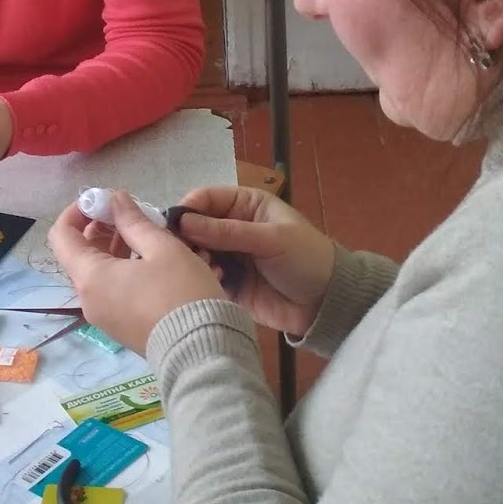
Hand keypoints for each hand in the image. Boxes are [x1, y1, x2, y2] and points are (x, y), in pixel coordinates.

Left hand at [48, 191, 225, 351]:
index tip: (101, 200)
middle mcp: (88, 299)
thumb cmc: (182, 294)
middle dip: (100, 228)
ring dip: (116, 248)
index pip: (62, 235)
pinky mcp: (121, 327)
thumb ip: (134, 221)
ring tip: (146, 233)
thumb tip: (115, 198)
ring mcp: (104, 317)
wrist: (204, 353)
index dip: (76, 212)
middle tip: (129, 214)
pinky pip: (112, 290)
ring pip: (99, 272)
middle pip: (80, 254)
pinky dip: (124, 269)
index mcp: (90, 277)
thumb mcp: (163, 249)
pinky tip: (152, 259)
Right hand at [172, 185, 335, 336]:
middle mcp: (231, 227)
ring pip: (194, 251)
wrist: (327, 304)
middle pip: (193, 225)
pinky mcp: (226, 282)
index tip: (175, 226)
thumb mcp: (271, 239)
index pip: (204, 198)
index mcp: (244, 205)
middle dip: (187, 237)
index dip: (187, 209)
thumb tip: (182, 222)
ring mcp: (227, 255)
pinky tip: (212, 282)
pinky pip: (203, 275)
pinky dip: (202, 277)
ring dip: (194, 258)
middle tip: (191, 252)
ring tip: (206, 267)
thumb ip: (227, 231)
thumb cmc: (306, 259)